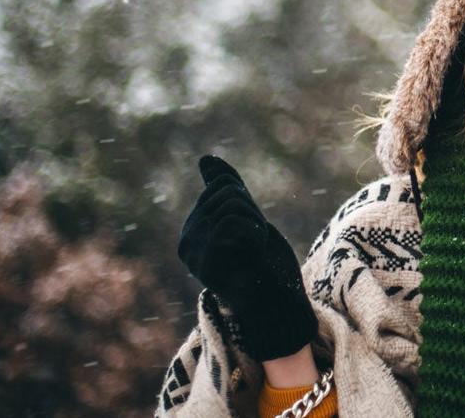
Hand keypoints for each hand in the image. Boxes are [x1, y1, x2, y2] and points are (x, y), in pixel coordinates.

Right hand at [177, 155, 316, 360]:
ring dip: (256, 224)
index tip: (251, 233)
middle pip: (227, 194)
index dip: (248, 203)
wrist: (278, 307)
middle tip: (255, 245)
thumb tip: (205, 158)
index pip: (221, 186)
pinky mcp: (206, 263)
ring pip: (232, 206)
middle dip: (252, 212)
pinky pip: (232, 222)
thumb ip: (225, 189)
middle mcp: (186, 240)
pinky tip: (253, 255)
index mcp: (193, 228)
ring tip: (254, 253)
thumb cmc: (264, 264)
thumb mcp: (245, 217)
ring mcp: (194, 253)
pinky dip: (254, 234)